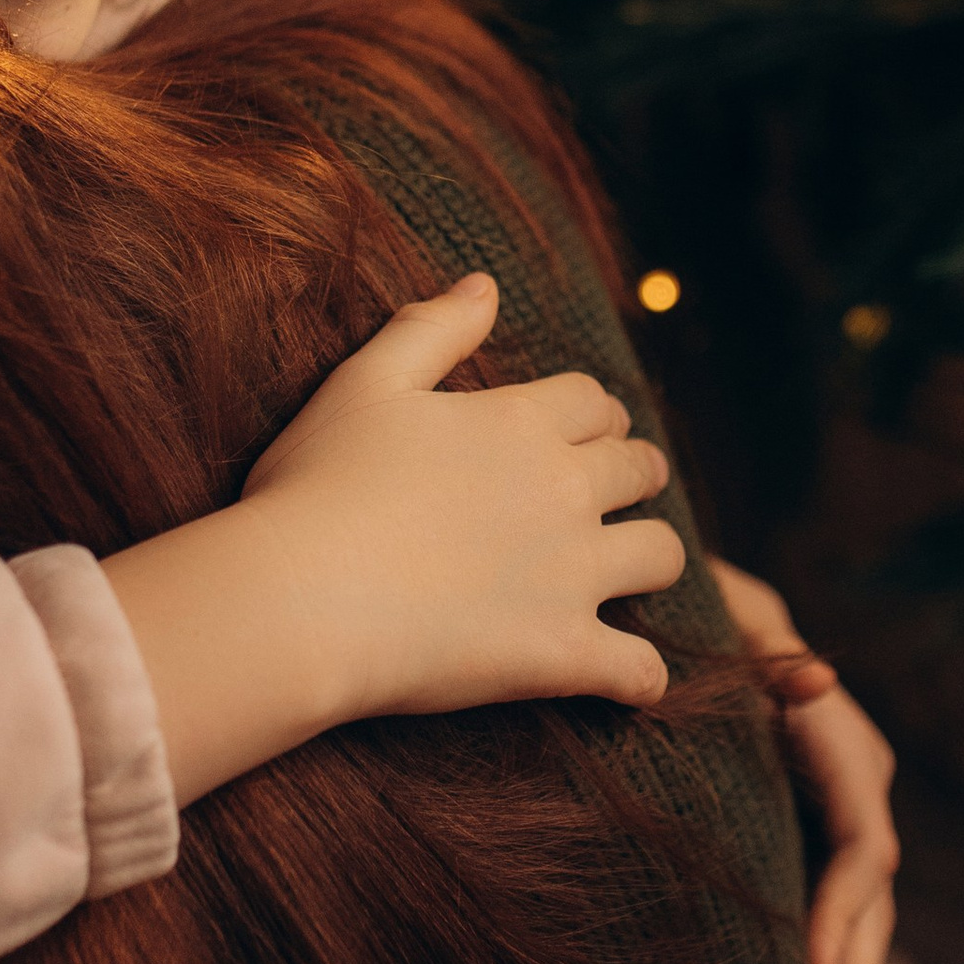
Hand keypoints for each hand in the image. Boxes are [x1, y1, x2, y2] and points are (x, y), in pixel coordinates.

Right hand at [242, 275, 684, 722]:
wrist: (301, 599)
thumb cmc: (316, 486)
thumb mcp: (363, 384)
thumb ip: (430, 328)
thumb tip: (485, 283)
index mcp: (520, 422)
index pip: (593, 402)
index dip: (590, 414)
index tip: (580, 430)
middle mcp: (564, 490)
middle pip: (638, 468)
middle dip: (634, 473)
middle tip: (617, 490)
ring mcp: (572, 573)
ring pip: (662, 555)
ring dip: (653, 557)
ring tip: (631, 569)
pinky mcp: (564, 651)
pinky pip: (639, 668)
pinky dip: (642, 676)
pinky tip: (632, 680)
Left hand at [710, 559, 898, 963]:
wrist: (690, 614)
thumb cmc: (702, 618)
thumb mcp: (729, 623)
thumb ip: (766, 655)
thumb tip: (820, 678)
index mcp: (842, 745)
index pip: (863, 847)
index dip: (843, 914)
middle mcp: (856, 787)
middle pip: (871, 898)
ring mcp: (835, 815)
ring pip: (857, 916)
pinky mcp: (804, 835)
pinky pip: (824, 909)